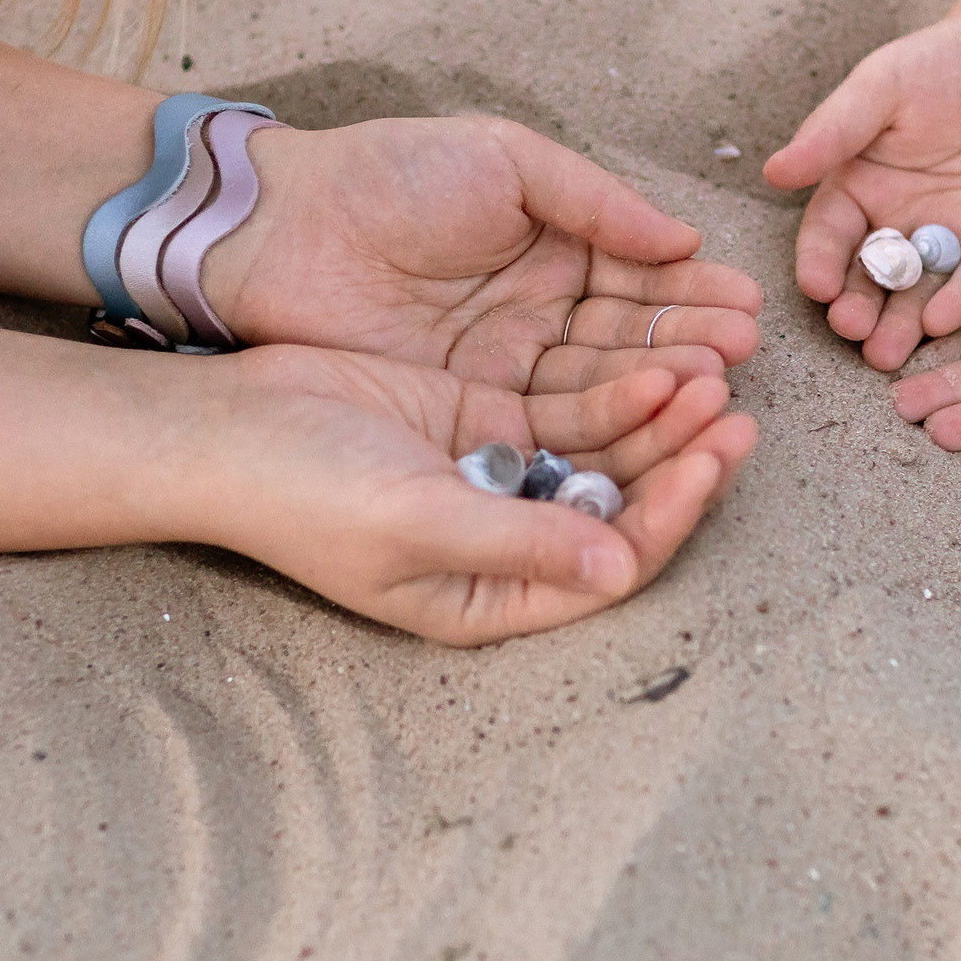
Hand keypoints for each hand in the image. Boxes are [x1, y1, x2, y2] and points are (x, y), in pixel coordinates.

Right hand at [187, 345, 758, 643]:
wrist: (225, 428)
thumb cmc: (303, 494)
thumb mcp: (416, 523)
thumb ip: (519, 544)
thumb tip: (618, 569)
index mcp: (490, 598)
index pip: (608, 565)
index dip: (669, 514)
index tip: (714, 457)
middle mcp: (503, 547)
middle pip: (618, 510)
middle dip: (678, 463)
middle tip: (735, 410)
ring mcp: (494, 482)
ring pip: (601, 457)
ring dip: (653, 423)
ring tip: (707, 374)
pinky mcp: (478, 424)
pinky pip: (563, 412)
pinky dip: (609, 393)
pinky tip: (650, 362)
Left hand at [203, 117, 762, 393]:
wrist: (285, 229)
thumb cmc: (390, 175)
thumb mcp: (505, 160)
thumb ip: (596, 201)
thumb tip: (683, 237)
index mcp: (553, 242)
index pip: (639, 274)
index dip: (691, 290)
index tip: (745, 303)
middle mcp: (541, 308)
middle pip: (631, 333)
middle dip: (690, 340)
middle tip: (743, 352)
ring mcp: (509, 363)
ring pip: (602, 380)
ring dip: (661, 383)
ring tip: (715, 383)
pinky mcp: (475, 409)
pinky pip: (553, 419)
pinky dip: (606, 417)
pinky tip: (655, 412)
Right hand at [763, 10, 960, 371]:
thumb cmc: (947, 60)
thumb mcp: (883, 86)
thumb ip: (834, 131)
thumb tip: (774, 171)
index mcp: (858, 186)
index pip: (830, 235)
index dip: (820, 263)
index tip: (817, 287)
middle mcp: (899, 221)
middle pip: (872, 277)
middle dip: (859, 308)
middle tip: (854, 334)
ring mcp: (952, 236)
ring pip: (922, 291)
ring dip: (904, 324)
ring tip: (890, 354)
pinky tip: (947, 320)